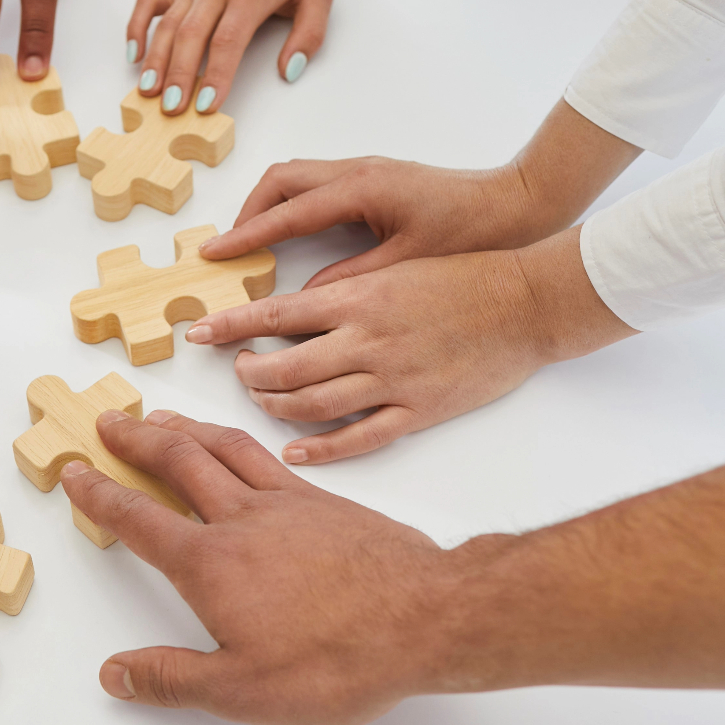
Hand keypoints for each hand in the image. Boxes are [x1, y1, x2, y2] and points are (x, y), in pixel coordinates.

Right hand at [60, 410, 449, 724]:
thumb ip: (172, 678)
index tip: (74, 472)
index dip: (99, 495)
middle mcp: (240, 519)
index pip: (138, 520)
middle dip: (134, 440)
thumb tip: (114, 673)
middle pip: (175, 462)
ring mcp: (285, 502)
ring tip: (158, 418)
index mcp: (210, 564)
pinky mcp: (324, 500)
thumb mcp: (243, 691)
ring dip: (182, 428)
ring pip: (221, 447)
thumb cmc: (338, 658)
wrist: (428, 617)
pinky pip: (267, 455)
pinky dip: (237, 439)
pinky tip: (237, 444)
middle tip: (108, 421)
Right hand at [128, 0, 327, 115]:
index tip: (207, 104)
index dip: (216, 74)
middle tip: (172, 108)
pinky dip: (136, 28)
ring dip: (155, 60)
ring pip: (166, 25)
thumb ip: (309, 35)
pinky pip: (148, 4)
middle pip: (191, 36)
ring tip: (148, 92)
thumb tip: (288, 70)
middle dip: (179, 74)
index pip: (228, 40)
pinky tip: (134, 55)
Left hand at [186, 230, 635, 463]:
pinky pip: (359, 438)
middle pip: (283, 368)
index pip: (274, 314)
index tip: (197, 334)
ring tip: (261, 401)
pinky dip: (320, 450)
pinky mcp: (418, 411)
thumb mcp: (392, 271)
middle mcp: (368, 340)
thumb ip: (342, 293)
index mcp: (358, 299)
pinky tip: (295, 453)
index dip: (230, 327)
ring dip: (275, 408)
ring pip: (312, 405)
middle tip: (237, 372)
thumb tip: (291, 312)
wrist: (526, 303)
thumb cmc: (460, 278)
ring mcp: (392, 380)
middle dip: (249, 375)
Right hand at [200, 157, 538, 285]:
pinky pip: (316, 184)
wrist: (523, 203)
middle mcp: (357, 171)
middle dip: (249, 212)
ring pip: (296, 178)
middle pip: (280, 180)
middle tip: (230, 248)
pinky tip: (291, 233)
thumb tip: (306, 299)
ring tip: (252, 241)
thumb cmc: (475, 232)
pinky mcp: (375, 179)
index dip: (247, 235)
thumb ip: (352, 280)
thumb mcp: (408, 266)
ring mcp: (365, 170)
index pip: (286, 212)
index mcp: (360, 188)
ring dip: (269, 206)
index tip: (215, 253)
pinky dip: (292, 205)